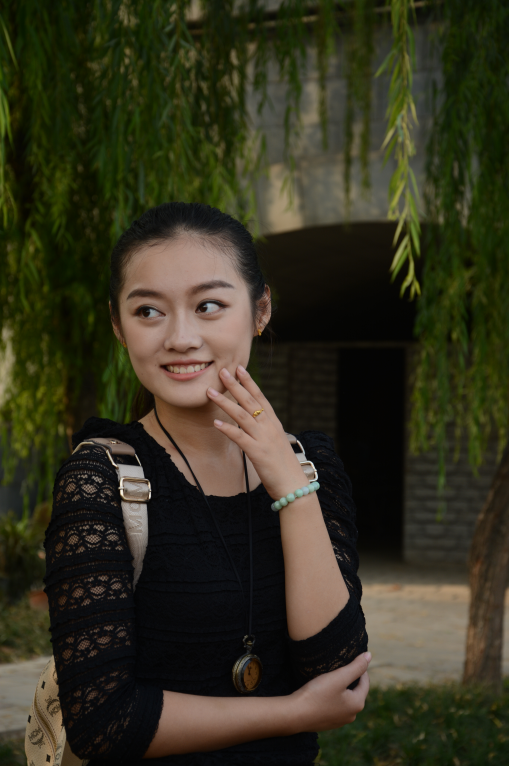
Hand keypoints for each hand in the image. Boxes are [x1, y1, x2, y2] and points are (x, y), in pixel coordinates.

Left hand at [207, 366, 308, 498]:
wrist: (294, 484)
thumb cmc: (284, 466)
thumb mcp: (276, 442)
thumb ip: (265, 431)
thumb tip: (254, 423)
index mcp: (274, 423)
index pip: (261, 397)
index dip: (249, 382)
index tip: (240, 368)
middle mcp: (269, 427)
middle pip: (250, 401)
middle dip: (235, 385)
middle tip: (223, 371)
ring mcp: (264, 439)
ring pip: (242, 415)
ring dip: (225, 402)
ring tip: (211, 392)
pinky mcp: (257, 452)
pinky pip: (240, 437)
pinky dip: (228, 429)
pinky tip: (216, 422)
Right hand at [289, 652, 370, 732]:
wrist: (295, 714)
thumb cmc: (317, 694)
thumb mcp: (338, 677)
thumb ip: (356, 666)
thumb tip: (369, 655)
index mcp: (357, 704)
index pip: (365, 682)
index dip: (360, 668)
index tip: (351, 657)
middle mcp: (351, 715)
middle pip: (356, 691)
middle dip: (351, 678)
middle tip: (341, 665)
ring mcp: (339, 721)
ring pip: (345, 699)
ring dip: (342, 688)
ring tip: (333, 676)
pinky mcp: (328, 722)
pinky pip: (335, 706)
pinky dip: (333, 697)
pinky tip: (324, 691)